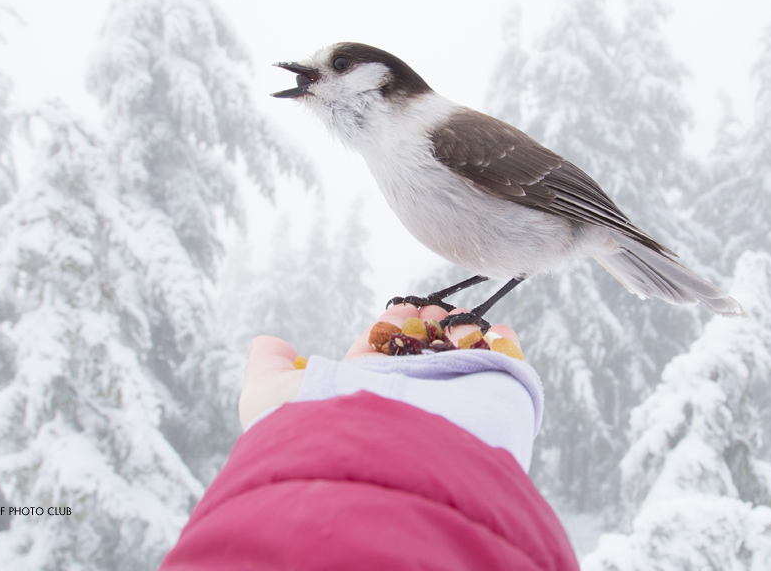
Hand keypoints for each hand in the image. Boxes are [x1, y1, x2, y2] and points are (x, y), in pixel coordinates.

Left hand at [238, 305, 520, 426]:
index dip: (389, 330)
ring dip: (460, 333)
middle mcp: (405, 407)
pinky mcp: (486, 411)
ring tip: (454, 314)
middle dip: (426, 327)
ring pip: (459, 363)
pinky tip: (495, 329)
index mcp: (362, 402)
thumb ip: (269, 370)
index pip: (379, 360)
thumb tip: (267, 344)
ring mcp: (445, 409)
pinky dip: (503, 349)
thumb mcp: (268, 398)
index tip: (398, 311)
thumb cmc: (314, 434)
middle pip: (421, 357)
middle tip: (426, 309)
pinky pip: (501, 375)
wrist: (371, 461)